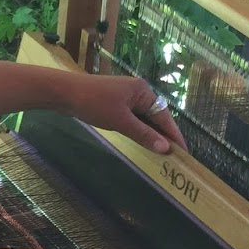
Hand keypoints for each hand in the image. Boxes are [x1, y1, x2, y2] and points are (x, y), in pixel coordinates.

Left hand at [60, 72, 186, 155]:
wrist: (64, 92)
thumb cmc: (93, 103)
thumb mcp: (121, 121)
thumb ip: (144, 135)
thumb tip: (165, 148)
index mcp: (143, 91)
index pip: (164, 117)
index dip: (174, 135)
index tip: (184, 152)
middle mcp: (138, 91)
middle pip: (156, 117)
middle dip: (164, 136)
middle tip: (174, 157)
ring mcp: (126, 97)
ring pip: (144, 119)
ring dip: (151, 134)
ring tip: (162, 153)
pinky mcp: (115, 103)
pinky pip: (133, 118)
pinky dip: (138, 130)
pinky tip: (142, 142)